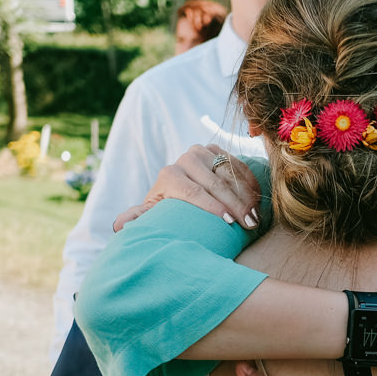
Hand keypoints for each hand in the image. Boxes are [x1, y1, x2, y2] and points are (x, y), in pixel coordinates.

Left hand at [113, 144, 261, 231]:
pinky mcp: (217, 149)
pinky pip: (238, 164)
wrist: (179, 189)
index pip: (194, 192)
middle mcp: (185, 158)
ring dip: (246, 194)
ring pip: (229, 172)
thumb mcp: (154, 214)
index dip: (213, 208)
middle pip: (215, 183)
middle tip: (250, 223)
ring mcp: (203, 151)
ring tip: (257, 214)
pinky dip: (250, 182)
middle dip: (235, 204)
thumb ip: (139, 218)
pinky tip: (258, 199)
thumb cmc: (168, 209)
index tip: (231, 223)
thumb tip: (118, 226)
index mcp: (169, 175)